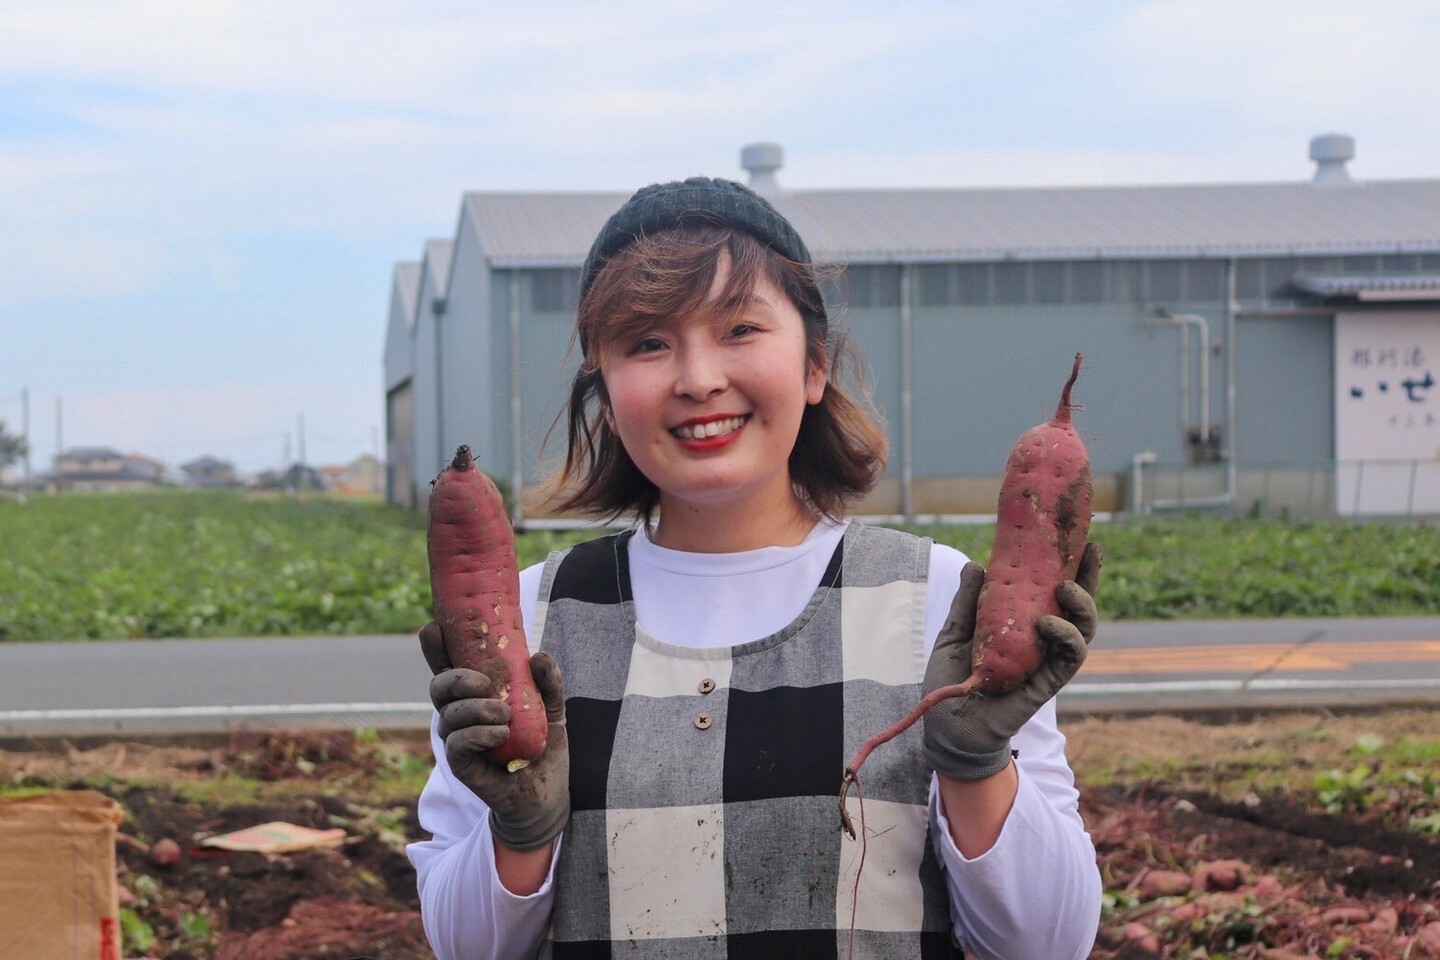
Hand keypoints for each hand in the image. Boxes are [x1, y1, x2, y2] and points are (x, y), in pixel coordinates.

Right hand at [420, 622, 569, 850]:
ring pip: (447, 715)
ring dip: (475, 709)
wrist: (547, 792)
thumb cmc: (543, 745)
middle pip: (438, 687)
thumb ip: (549, 681)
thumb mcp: (553, 707)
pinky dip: (477, 734)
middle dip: (455, 677)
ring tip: (506, 716)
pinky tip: (500, 735)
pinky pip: (456, 744)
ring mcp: (459, 740)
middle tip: (484, 682)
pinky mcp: (463, 766)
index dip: (435, 647)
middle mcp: (462, 714)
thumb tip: (538, 656)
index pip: (448, 666)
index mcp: (476, 694)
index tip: (434, 627)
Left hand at [922, 542, 1100, 780]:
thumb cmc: (953, 679)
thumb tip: (977, 564)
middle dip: (1090, 578)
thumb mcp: (956, 632)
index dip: (1073, 568)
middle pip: (1079, 607)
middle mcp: (1043, 642)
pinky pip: (1070, 658)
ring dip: (1082, 606)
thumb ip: (969, 602)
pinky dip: (1066, 636)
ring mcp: (1047, 662)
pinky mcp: (1047, 683)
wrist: (946, 723)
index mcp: (1025, 625)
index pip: (1055, 593)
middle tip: (1088, 551)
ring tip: (1065, 588)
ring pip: (1084, 630)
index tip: (1082, 540)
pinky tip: (1048, 623)